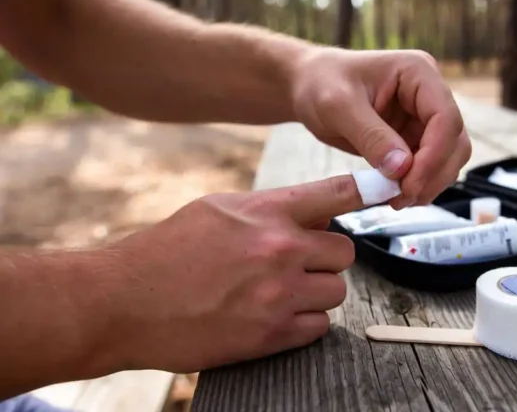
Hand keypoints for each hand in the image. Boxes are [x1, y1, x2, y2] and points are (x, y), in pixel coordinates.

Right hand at [96, 174, 360, 373]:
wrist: (123, 302)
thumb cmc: (167, 252)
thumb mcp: (218, 209)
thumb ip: (270, 208)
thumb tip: (315, 214)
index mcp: (266, 211)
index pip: (338, 193)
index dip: (370, 189)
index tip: (387, 188)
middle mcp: (279, 248)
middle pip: (345, 251)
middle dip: (327, 258)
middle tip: (302, 263)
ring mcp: (278, 293)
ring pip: (336, 291)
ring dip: (317, 292)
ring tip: (283, 291)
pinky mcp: (271, 334)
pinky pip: (319, 327)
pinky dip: (305, 322)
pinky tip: (277, 315)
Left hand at [291, 48, 471, 208]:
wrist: (309, 85)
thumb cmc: (321, 83)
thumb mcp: (338, 106)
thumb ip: (370, 135)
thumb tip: (402, 169)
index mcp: (419, 72)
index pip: (446, 118)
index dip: (434, 155)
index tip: (409, 184)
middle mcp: (430, 93)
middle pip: (454, 142)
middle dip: (433, 174)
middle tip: (401, 199)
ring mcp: (425, 116)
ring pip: (448, 158)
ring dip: (429, 183)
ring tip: (396, 200)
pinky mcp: (415, 137)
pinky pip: (429, 167)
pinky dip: (418, 184)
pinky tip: (394, 195)